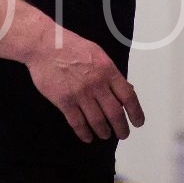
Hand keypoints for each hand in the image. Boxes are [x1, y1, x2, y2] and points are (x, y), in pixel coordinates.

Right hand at [25, 25, 144, 142]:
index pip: (128, 96)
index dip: (135, 112)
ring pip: (97, 121)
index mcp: (108, 70)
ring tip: (105, 135)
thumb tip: (125, 89)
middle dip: (121, 128)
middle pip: (114, 113)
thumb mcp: (98, 54)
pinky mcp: (64, 101)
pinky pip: (77, 123)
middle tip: (123, 134)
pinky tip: (87, 137)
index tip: (138, 122)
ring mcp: (80, 94)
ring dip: (104, 132)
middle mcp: (97, 84)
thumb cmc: (71, 46)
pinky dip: (84, 133)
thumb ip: (111, 73)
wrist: (45, 45)